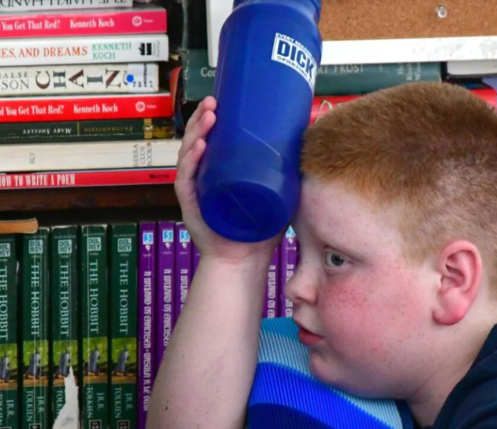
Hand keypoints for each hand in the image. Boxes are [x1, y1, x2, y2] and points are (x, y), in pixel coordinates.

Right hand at [176, 97, 279, 264]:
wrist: (247, 261)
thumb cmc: (261, 228)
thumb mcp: (277, 193)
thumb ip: (288, 171)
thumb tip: (309, 142)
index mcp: (218, 172)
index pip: (210, 140)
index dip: (212, 118)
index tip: (221, 100)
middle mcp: (203, 178)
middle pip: (196, 141)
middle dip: (202, 119)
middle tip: (214, 102)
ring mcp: (196, 191)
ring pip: (188, 155)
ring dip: (196, 133)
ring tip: (208, 116)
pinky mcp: (192, 207)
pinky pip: (187, 181)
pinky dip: (191, 163)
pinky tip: (199, 147)